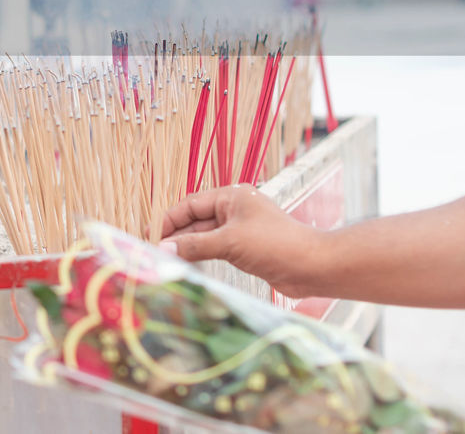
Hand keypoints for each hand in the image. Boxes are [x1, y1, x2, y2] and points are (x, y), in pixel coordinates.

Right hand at [160, 185, 324, 298]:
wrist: (313, 267)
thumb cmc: (275, 245)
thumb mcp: (230, 242)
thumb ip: (195, 246)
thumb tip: (163, 250)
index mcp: (231, 196)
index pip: (190, 204)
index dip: (169, 220)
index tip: (150, 236)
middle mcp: (234, 210)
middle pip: (195, 220)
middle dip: (176, 235)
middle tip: (154, 252)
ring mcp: (240, 230)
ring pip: (205, 236)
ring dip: (187, 248)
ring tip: (166, 261)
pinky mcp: (246, 249)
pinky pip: (216, 249)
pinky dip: (201, 256)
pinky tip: (188, 266)